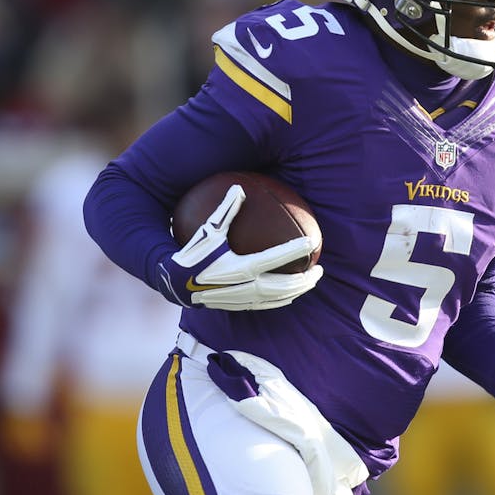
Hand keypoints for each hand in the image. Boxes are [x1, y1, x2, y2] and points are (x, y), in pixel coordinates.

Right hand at [157, 184, 322, 310]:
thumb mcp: (208, 231)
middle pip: (286, 285)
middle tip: (319, 268)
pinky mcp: (240, 306)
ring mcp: (245, 299)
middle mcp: (247, 286)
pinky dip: (282, 299)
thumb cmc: (191, 254)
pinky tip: (288, 294)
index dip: (297, 249)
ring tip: (310, 281)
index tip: (313, 241)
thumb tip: (239, 188)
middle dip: (306, 278)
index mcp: (243, 267)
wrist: (175, 284)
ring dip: (298, 291)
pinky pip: (267, 305)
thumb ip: (225, 211)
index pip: (278, 257)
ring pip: (279, 298)